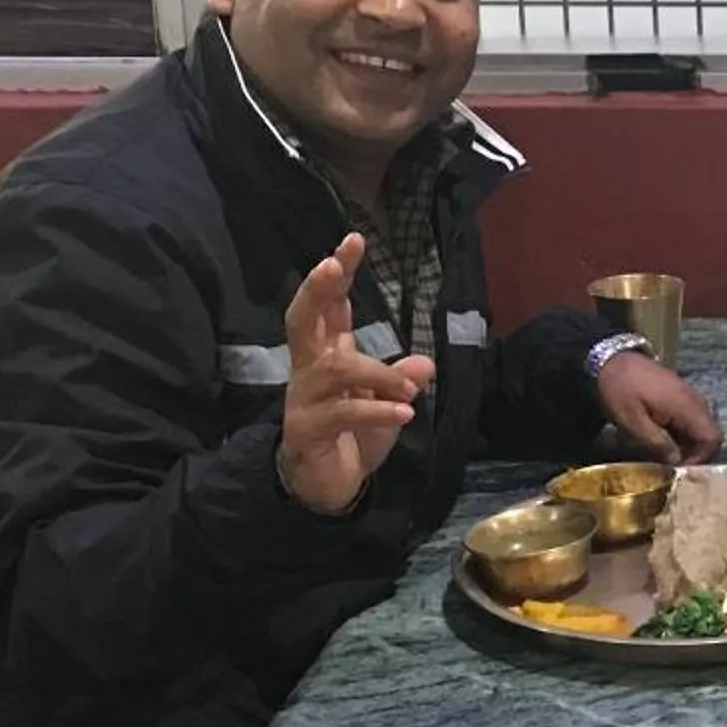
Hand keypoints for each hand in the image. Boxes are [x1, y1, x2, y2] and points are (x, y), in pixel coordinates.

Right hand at [277, 233, 434, 514]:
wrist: (326, 486)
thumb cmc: (353, 435)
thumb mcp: (386, 405)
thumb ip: (399, 382)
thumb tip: (424, 366)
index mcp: (326, 355)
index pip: (328, 307)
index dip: (337, 273)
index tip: (353, 240)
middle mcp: (308, 371)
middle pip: (301, 320)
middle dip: (318, 290)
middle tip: (334, 265)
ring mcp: (303, 400)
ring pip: (333, 369)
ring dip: (377, 374)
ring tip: (409, 391)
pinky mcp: (307, 431)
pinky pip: (342, 413)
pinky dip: (377, 410)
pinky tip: (406, 413)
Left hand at [598, 352, 723, 463]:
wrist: (611, 358)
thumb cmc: (621, 390)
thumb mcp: (633, 422)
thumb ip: (658, 443)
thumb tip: (677, 462)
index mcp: (687, 407)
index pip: (713, 438)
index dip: (702, 458)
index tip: (680, 469)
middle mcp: (695, 401)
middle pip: (711, 434)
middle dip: (696, 454)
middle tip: (673, 467)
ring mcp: (689, 396)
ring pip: (701, 428)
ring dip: (688, 444)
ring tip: (666, 456)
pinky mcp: (681, 395)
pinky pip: (691, 419)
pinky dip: (683, 433)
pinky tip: (663, 440)